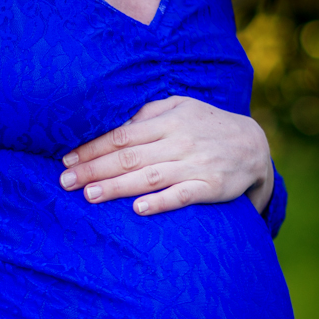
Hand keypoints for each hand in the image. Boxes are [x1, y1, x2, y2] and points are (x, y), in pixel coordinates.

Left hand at [57, 96, 274, 216]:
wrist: (254, 145)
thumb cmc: (205, 127)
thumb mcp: (180, 108)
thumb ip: (147, 115)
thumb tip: (111, 123)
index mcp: (168, 121)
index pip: (122, 135)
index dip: (92, 148)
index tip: (65, 159)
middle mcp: (179, 142)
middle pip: (129, 157)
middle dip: (94, 169)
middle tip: (65, 181)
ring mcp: (195, 165)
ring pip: (150, 177)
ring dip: (118, 186)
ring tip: (89, 195)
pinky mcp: (210, 187)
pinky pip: (182, 195)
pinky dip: (161, 202)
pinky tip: (138, 209)